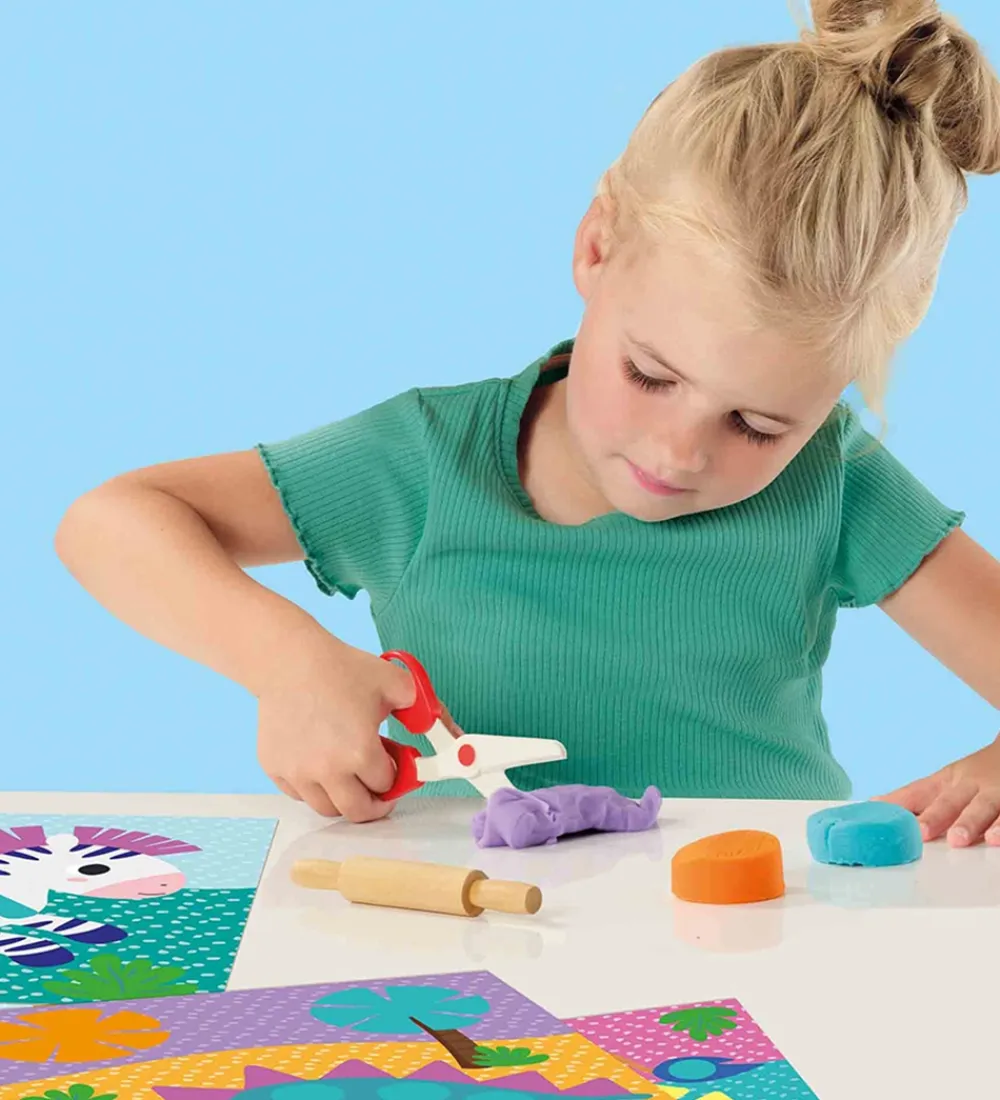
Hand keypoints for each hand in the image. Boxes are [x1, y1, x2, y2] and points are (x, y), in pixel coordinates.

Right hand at [255, 639, 459, 822]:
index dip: (398, 775)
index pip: (388, 786)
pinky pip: (300, 794)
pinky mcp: (275, 768)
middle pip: (358, 812)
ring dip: (344, 797)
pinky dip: (314, 787)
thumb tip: (453, 734)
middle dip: (376, 803)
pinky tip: (322, 761)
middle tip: (381, 787)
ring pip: (327, 807)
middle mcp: (327, 771)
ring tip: (350, 770)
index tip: (399, 765)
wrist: (289, 660)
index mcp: (360, 753)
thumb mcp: (395, 685)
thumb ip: (426, 712)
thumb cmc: (339, 669)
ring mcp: (298, 773)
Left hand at [874, 734, 999, 847]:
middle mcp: (969, 785)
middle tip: (920, 832)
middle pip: (950, 800)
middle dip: (935, 816)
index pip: (918, 792)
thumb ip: (918, 798)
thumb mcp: (949, 780)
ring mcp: (995, 793)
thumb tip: (875, 806)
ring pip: (983, 807)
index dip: (899, 802)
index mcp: (947, 781)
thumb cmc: (978, 774)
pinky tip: (995, 840)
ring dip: (969, 822)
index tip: (877, 811)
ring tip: (957, 839)